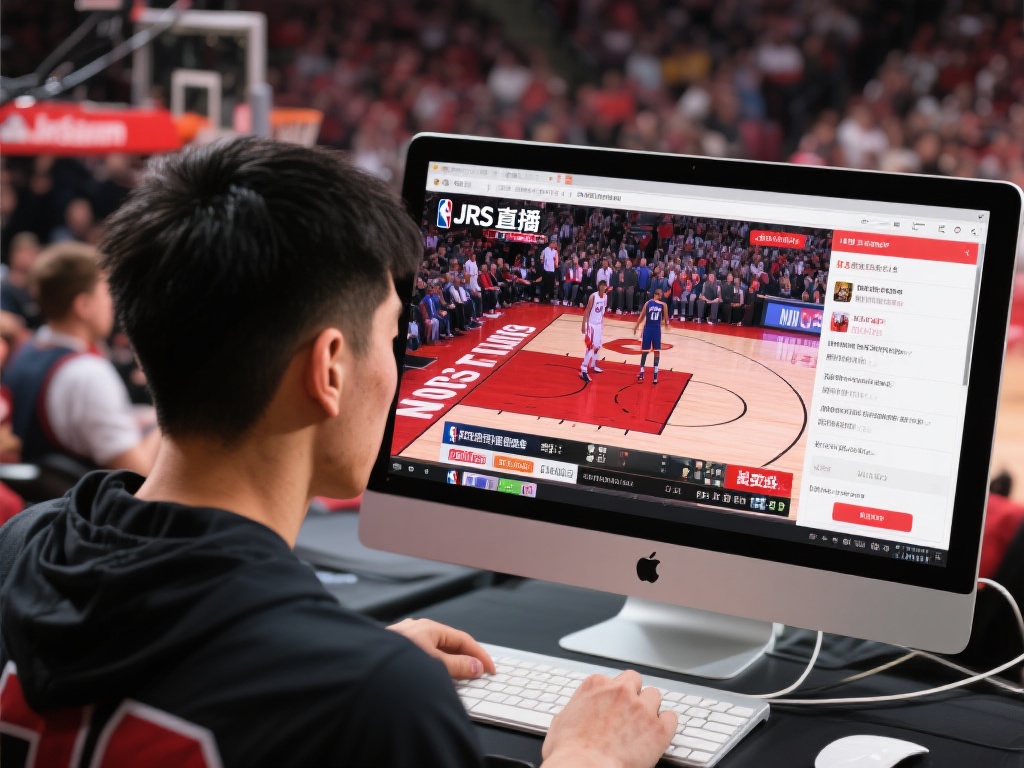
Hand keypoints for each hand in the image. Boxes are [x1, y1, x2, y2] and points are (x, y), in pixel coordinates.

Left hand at [386, 618, 495, 678]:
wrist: (360, 667)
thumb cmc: (392, 664)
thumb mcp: (432, 664)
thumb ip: (456, 666)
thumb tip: (476, 667)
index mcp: (428, 628)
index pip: (462, 639)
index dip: (480, 654)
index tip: (491, 669)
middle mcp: (417, 631)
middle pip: (449, 644)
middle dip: (466, 659)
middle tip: (479, 675)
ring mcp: (405, 641)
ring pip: (435, 652)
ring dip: (450, 665)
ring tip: (460, 681)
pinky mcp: (396, 653)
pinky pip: (423, 658)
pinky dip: (435, 668)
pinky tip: (435, 679)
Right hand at [541, 671, 675, 767]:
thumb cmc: (569, 752)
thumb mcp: (560, 722)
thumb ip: (574, 710)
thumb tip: (574, 713)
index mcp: (595, 685)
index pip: (612, 679)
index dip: (613, 695)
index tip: (612, 706)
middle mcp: (621, 691)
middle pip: (635, 681)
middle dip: (633, 694)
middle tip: (629, 712)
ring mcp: (641, 708)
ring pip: (655, 695)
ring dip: (650, 707)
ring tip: (643, 724)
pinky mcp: (658, 728)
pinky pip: (672, 717)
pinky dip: (667, 724)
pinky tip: (659, 732)